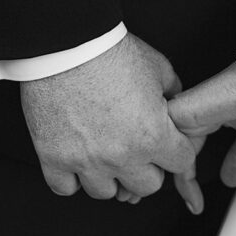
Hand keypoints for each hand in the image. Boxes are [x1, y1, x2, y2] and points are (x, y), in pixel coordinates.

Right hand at [20, 34, 195, 200]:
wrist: (66, 43)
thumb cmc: (110, 51)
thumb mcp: (158, 66)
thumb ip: (173, 92)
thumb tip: (176, 105)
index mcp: (153, 135)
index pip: (181, 164)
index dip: (177, 151)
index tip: (168, 143)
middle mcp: (122, 156)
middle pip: (147, 187)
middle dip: (146, 167)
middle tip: (136, 147)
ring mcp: (86, 161)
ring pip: (107, 192)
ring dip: (108, 175)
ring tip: (104, 152)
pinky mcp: (54, 158)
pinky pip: (66, 188)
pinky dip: (71, 177)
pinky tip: (76, 158)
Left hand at [169, 60, 235, 209]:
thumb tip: (231, 179)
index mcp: (203, 116)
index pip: (184, 148)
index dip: (187, 176)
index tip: (195, 202)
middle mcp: (190, 114)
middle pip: (170, 153)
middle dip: (173, 183)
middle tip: (190, 204)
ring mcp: (184, 114)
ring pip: (164, 151)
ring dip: (173, 180)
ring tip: (191, 200)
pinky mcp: (183, 113)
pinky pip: (165, 145)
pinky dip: (174, 168)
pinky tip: (188, 186)